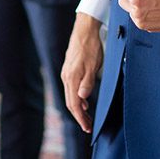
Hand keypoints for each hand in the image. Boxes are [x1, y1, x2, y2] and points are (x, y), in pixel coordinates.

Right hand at [61, 12, 104, 132]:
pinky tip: (84, 100)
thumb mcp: (93, 66)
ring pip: (70, 96)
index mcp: (71, 78)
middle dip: (79, 116)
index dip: (80, 118)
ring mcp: (66, 73)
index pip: (74, 104)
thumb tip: (82, 98)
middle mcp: (66, 77)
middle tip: (88, 126)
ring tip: (87, 117)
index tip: (87, 128)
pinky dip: (76, 98)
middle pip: (70, 102)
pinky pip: (70, 88)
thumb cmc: (91, 47)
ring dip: (78, 108)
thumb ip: (87, 83)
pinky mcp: (68, 69)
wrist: (84, 30)